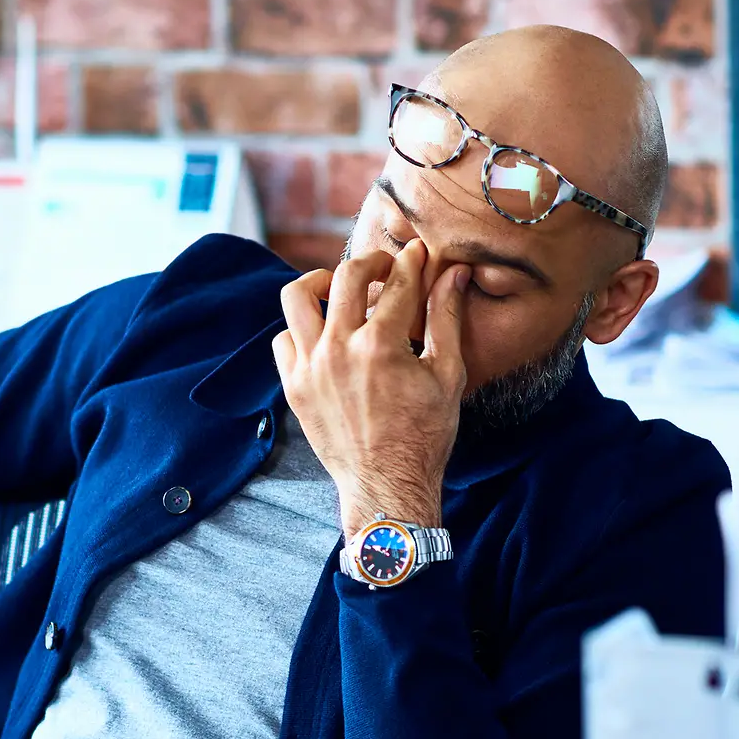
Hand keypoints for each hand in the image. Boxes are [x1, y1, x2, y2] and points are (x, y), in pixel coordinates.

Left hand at [273, 239, 469, 538]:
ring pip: (297, 296)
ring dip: (320, 282)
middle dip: (371, 262)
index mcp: (381, 345)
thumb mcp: (447, 375)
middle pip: (346, 276)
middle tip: (384, 267)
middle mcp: (338, 350)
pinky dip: (301, 329)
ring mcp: (310, 368)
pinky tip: (324, 335)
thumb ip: (447, 318)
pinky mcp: (293, 387)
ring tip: (338, 288)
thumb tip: (455, 273)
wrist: (386, 485)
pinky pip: (284, 339)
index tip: (418, 253)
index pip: (398, 283)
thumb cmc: (424, 435)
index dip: (412, 262)